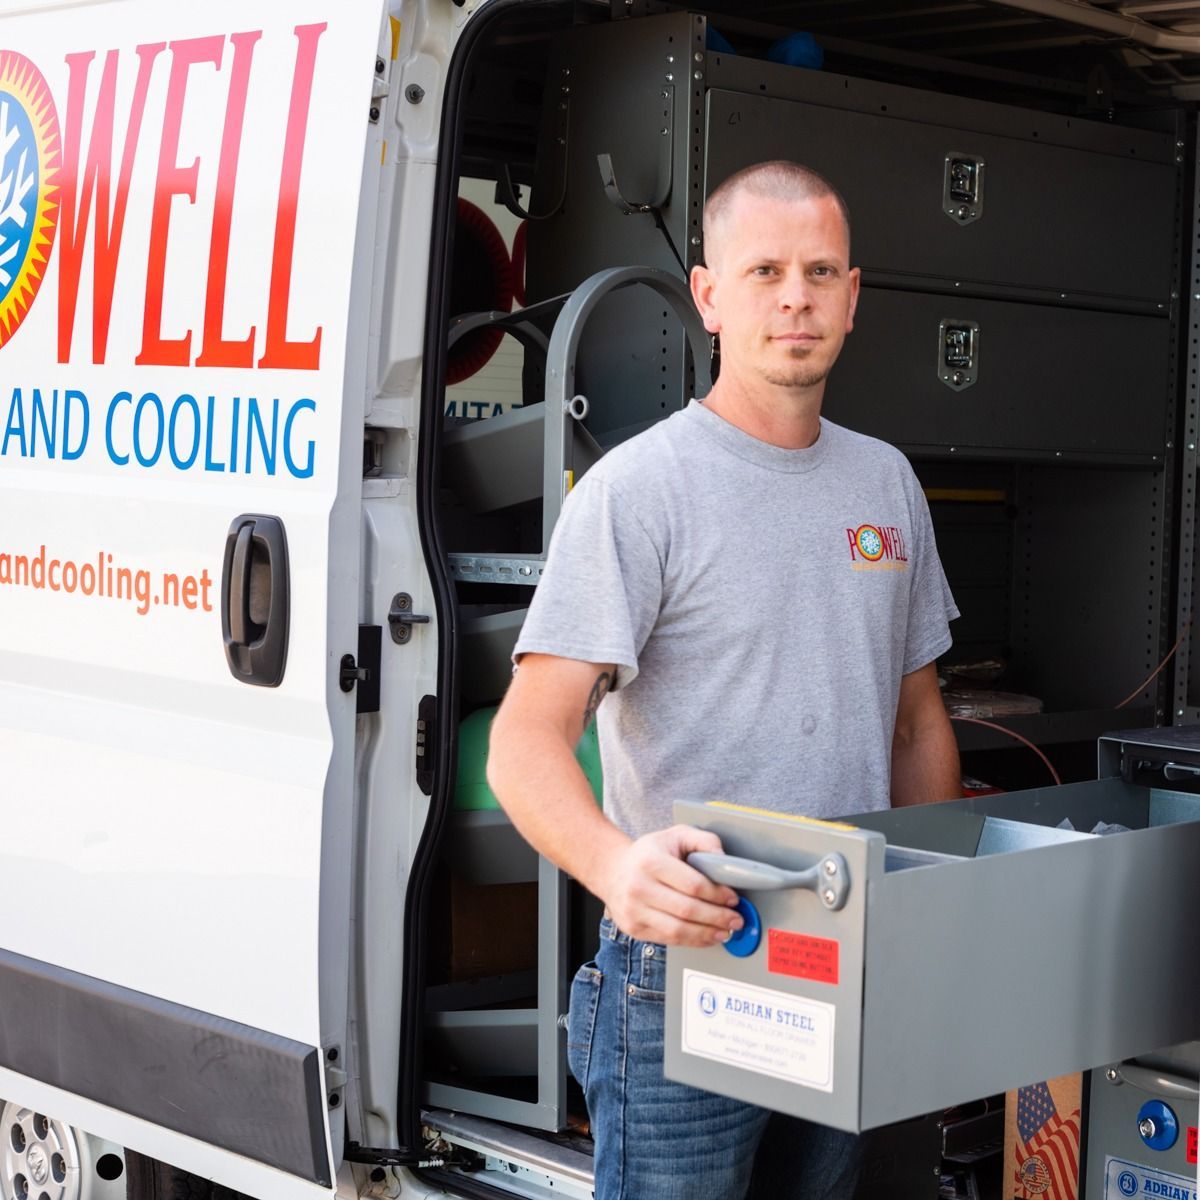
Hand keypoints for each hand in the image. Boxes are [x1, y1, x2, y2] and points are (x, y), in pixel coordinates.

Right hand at [597, 825, 744, 946]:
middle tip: (735, 919)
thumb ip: (704, 841)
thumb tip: (725, 861)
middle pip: (687, 910)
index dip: (717, 894)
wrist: (613, 870)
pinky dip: (692, 941)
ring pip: (678, 930)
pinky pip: (668, 939)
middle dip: (718, 917)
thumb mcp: (676, 835)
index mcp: (650, 860)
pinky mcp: (634, 928)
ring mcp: (634, 910)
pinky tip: (706, 936)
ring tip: (725, 931)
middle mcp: (638, 887)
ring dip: (707, 934)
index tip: (732, 898)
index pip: (692, 884)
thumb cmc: (649, 853)